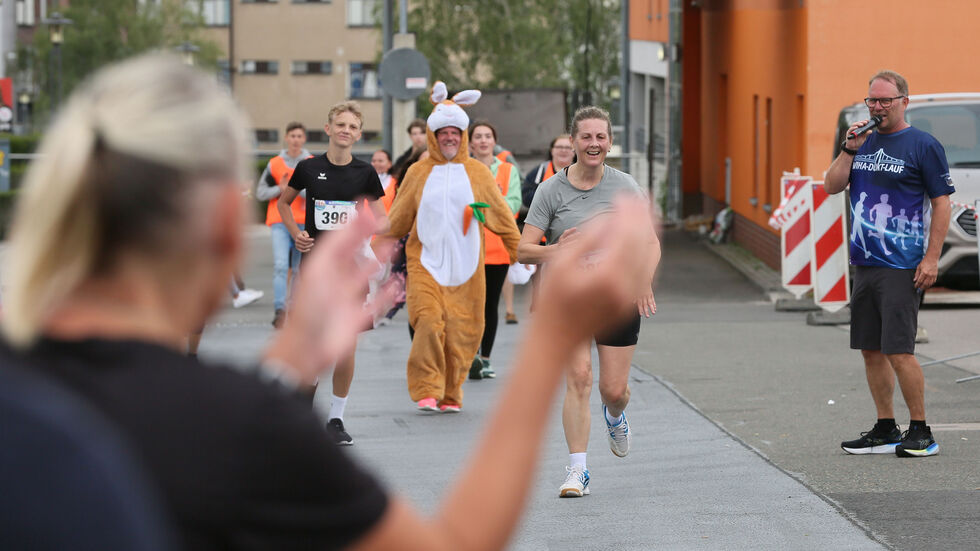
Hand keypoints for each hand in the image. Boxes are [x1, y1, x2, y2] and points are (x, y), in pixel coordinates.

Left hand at [266, 216, 394, 382]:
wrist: (307, 346)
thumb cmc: (309, 307)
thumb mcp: (321, 268)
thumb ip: (338, 243)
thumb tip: (354, 216)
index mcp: (323, 267)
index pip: (340, 240)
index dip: (353, 224)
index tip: (368, 207)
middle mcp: (335, 280)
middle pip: (353, 254)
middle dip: (366, 239)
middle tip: (382, 222)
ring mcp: (347, 299)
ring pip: (365, 276)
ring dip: (379, 261)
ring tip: (391, 247)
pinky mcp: (357, 318)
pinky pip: (375, 302)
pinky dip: (387, 293)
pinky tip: (397, 282)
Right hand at [536, 198, 654, 341]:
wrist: (557, 338)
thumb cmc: (552, 299)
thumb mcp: (561, 263)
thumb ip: (587, 237)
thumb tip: (609, 218)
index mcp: (607, 275)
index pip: (626, 233)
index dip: (627, 211)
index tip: (623, 195)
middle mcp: (624, 287)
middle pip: (641, 243)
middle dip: (641, 217)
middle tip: (639, 197)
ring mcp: (629, 297)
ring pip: (647, 258)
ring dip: (647, 232)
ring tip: (645, 213)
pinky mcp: (628, 303)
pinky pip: (643, 272)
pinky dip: (644, 252)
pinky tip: (640, 239)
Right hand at [843, 120, 870, 150]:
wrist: (854, 147)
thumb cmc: (858, 142)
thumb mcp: (863, 138)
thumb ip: (866, 134)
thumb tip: (870, 131)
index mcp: (859, 129)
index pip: (861, 123)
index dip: (864, 121)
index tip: (868, 121)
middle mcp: (855, 129)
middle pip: (858, 123)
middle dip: (862, 122)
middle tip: (866, 122)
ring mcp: (851, 130)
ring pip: (854, 125)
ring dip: (858, 124)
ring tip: (862, 124)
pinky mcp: (848, 133)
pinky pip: (850, 129)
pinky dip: (853, 128)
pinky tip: (856, 127)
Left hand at [914, 257, 938, 289]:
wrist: (932, 259)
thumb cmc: (925, 262)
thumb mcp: (918, 267)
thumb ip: (916, 274)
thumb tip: (915, 280)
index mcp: (924, 272)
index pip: (920, 281)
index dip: (917, 285)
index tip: (915, 286)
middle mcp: (929, 275)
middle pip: (925, 284)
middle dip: (921, 287)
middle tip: (919, 289)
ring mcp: (933, 275)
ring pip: (929, 284)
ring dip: (926, 287)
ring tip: (923, 288)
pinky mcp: (936, 275)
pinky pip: (933, 282)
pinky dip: (930, 284)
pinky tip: (927, 285)